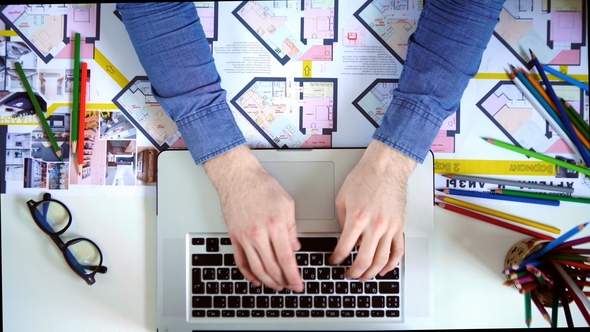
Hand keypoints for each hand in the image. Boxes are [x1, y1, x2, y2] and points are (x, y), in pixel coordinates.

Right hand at [203, 145, 303, 291]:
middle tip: (290, 287)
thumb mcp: (287, 204)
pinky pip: (241, 261)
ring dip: (268, 281)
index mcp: (275, 226)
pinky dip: (248, 274)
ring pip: (257, 268)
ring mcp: (244, 237)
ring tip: (276, 286)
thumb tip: (294, 248)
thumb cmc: (262, 186)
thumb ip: (292, 228)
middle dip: (283, 281)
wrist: (238, 177)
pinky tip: (256, 279)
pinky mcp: (234, 237)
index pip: (286, 259)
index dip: (293, 276)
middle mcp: (258, 234)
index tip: (298, 284)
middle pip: (272, 267)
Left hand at [329, 140, 416, 280]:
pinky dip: (392, 264)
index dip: (337, 259)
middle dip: (354, 272)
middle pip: (364, 260)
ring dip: (371, 273)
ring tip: (364, 277)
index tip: (334, 261)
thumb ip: (342, 222)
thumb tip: (346, 238)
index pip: (344, 248)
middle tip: (348, 275)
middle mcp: (374, 225)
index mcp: (357, 219)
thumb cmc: (365, 178)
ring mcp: (389, 227)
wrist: (386, 167)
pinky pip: (398, 250)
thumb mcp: (342, 199)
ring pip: (382, 260)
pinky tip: (384, 269)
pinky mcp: (399, 226)